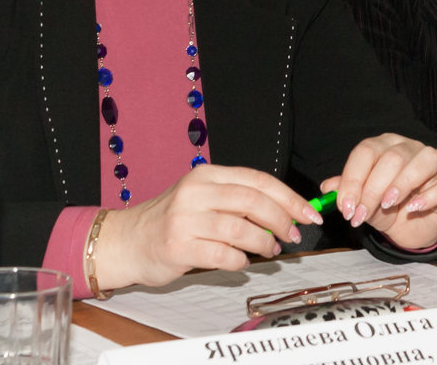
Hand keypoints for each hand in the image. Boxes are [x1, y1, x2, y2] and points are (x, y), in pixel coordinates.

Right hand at [93, 164, 324, 289]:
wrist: (128, 240)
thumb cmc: (173, 220)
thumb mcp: (203, 197)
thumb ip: (239, 200)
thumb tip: (287, 212)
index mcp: (207, 175)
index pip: (258, 180)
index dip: (289, 197)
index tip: (309, 213)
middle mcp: (196, 192)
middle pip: (254, 202)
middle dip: (282, 220)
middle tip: (294, 235)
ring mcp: (185, 219)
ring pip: (242, 230)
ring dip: (264, 243)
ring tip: (269, 250)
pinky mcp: (178, 247)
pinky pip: (224, 255)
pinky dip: (240, 261)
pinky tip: (241, 262)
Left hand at [320, 133, 436, 249]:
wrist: (411, 228)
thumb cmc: (385, 208)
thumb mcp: (362, 202)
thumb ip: (347, 192)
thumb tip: (327, 187)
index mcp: (384, 146)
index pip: (366, 152)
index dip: (353, 179)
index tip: (345, 206)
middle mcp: (408, 148)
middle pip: (391, 159)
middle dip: (372, 190)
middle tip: (360, 215)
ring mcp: (432, 164)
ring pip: (420, 162)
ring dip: (401, 184)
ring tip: (386, 205)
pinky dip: (429, 196)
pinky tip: (414, 208)